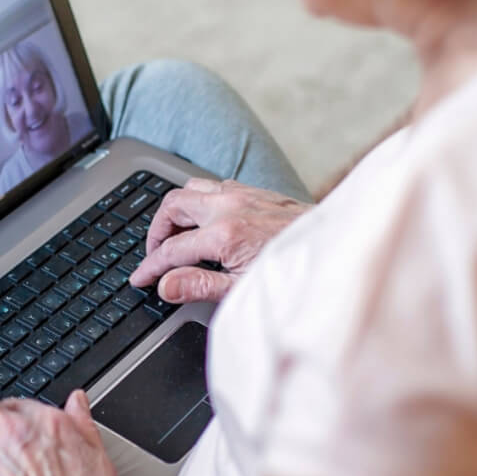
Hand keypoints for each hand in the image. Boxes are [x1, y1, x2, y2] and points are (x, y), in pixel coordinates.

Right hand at [128, 178, 309, 303]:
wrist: (335, 251)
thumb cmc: (295, 273)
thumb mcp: (243, 289)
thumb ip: (200, 286)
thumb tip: (166, 286)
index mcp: (224, 234)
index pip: (171, 249)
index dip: (150, 266)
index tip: (141, 277)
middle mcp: (230, 207)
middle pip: (172, 206)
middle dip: (157, 231)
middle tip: (155, 254)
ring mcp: (243, 195)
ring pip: (192, 189)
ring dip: (177, 211)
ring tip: (174, 235)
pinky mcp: (256, 191)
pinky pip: (215, 186)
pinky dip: (201, 201)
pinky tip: (205, 220)